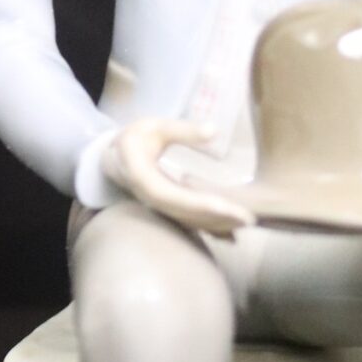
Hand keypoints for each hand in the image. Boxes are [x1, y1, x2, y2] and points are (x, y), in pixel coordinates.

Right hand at [102, 116, 255, 237]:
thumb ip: (182, 130)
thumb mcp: (154, 126)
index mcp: (145, 180)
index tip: (227, 208)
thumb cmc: (135, 139)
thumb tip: (214, 130)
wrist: (113, 159)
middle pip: (186, 215)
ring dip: (217, 225)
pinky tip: (232, 235)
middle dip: (217, 219)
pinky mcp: (169, 208)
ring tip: (245, 225)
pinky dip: (210, 228)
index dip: (201, 204)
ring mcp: (160, 207)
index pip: (174, 197)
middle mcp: (152, 199)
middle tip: (248, 220)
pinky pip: (190, 221)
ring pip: (189, 221)